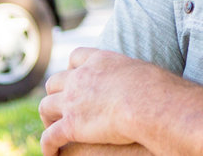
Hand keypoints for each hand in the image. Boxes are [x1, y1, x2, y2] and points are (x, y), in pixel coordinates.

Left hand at [39, 48, 164, 155]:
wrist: (147, 103)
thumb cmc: (156, 89)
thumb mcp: (144, 72)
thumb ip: (136, 75)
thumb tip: (147, 83)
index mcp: (99, 61)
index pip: (77, 57)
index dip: (73, 67)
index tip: (75, 76)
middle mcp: (80, 77)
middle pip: (55, 81)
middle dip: (56, 92)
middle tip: (61, 105)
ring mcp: (72, 101)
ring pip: (46, 106)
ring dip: (47, 117)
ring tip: (52, 127)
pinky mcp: (71, 125)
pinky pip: (51, 136)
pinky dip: (48, 145)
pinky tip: (52, 153)